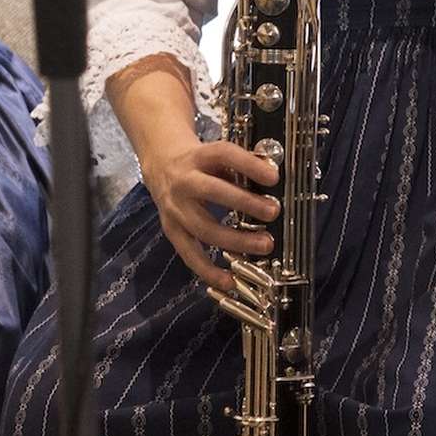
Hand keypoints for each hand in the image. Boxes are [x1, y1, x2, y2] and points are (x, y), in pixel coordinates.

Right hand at [140, 127, 282, 287]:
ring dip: (235, 240)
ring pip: (203, 228)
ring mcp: (175, 208)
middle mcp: (184, 181)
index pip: (224, 155)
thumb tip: (272, 178)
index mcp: (199, 156)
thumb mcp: (218, 155)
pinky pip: (189, 253)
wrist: (161, 165)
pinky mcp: (171, 230)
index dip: (249, 165)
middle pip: (212, 192)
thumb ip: (243, 164)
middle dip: (244, 203)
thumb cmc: (201, 162)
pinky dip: (209, 270)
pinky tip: (229, 281)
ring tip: (264, 245)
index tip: (274, 177)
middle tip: (273, 212)